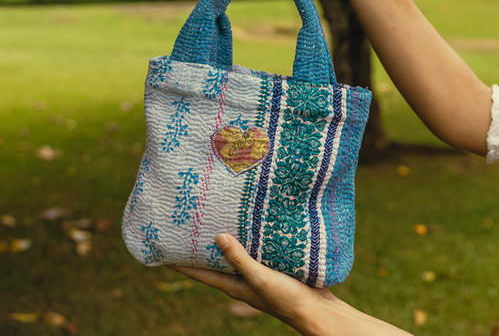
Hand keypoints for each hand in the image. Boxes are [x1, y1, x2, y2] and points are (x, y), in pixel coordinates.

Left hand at [168, 233, 333, 331]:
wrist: (315, 307)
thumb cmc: (286, 298)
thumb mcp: (260, 278)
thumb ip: (240, 259)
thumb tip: (217, 237)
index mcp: (232, 283)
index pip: (198, 272)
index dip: (180, 262)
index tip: (162, 248)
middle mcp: (239, 277)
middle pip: (213, 259)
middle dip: (199, 243)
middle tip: (187, 220)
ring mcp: (254, 270)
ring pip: (232, 250)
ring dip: (223, 236)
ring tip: (213, 212)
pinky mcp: (269, 263)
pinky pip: (252, 246)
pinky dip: (245, 234)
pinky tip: (247, 218)